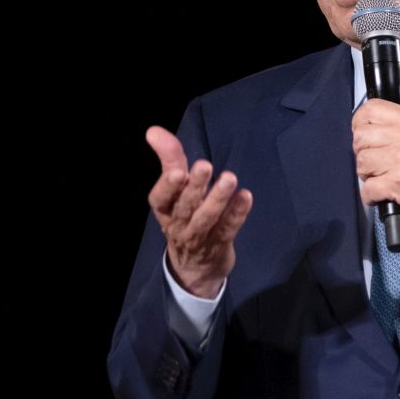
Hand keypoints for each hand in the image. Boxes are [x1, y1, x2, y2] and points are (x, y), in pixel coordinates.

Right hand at [146, 126, 252, 298]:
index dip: (167, 186)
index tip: (177, 171)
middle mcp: (179, 224)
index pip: (160, 198)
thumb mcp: (174, 189)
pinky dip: (237, 213)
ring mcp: (199, 237)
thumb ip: (169, 158)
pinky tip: (246, 197)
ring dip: (217, 198)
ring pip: (207, 218)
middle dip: (195, 186)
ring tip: (230, 179)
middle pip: (186, 206)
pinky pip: (228, 229)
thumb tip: (154, 131)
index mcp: (165, 209)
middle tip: (205, 166)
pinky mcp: (219, 245)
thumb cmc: (184, 216)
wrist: (194, 267)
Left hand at [352, 100, 399, 238]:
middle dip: (363, 154)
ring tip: (384, 179)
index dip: (360, 124)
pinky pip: (367, 189)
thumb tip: (368, 129)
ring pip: (361, 163)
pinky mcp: (398, 184)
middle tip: (377, 165)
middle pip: (360, 138)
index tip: (365, 137)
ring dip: (368, 177)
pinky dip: (372, 197)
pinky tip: (384, 195)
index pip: (370, 109)